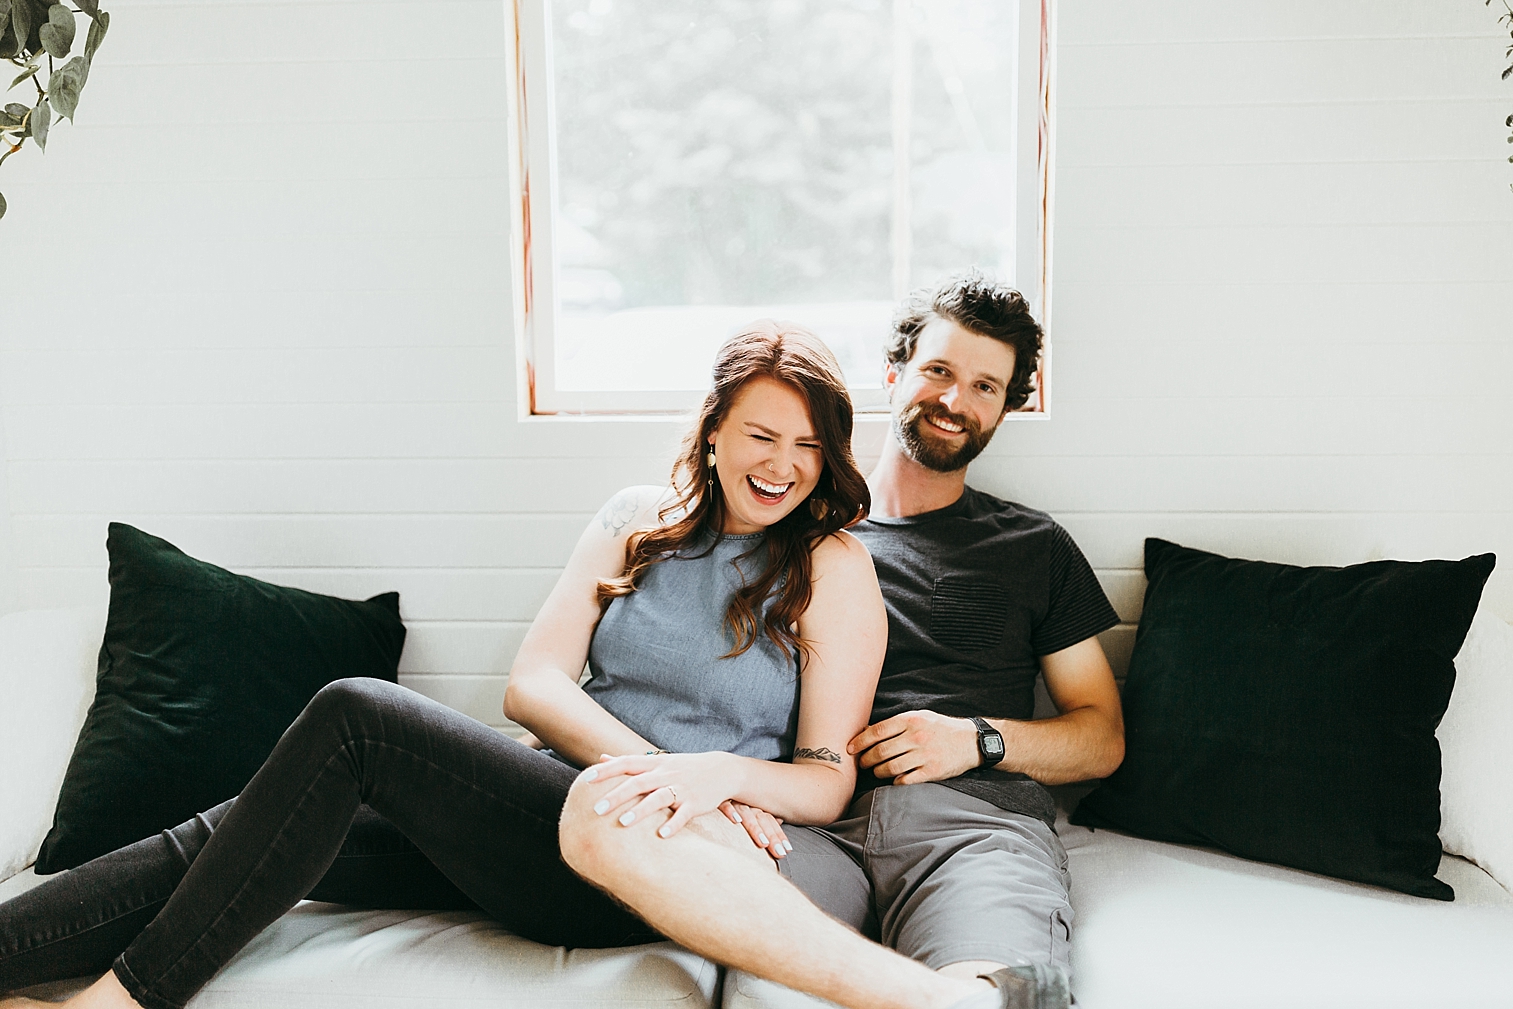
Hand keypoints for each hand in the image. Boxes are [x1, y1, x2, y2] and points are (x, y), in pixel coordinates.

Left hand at [579, 751, 738, 838]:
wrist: (723, 770)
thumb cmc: (684, 767)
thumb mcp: (658, 761)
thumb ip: (629, 762)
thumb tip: (601, 758)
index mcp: (654, 764)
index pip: (626, 763)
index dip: (606, 771)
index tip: (585, 780)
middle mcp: (666, 774)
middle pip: (638, 783)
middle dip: (617, 795)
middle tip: (596, 809)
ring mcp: (681, 788)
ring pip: (659, 797)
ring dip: (641, 810)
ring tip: (624, 822)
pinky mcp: (696, 802)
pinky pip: (683, 814)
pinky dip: (674, 824)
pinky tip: (662, 835)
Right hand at [720, 800, 790, 860]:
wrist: (706, 777)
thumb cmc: (724, 795)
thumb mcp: (744, 805)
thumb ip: (760, 814)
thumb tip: (779, 820)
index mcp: (753, 803)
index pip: (769, 819)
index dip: (779, 835)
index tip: (787, 851)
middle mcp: (745, 800)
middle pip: (761, 819)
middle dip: (772, 836)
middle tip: (780, 854)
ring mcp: (731, 797)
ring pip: (746, 813)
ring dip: (755, 828)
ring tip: (763, 843)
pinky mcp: (714, 796)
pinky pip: (723, 802)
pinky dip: (730, 810)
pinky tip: (736, 820)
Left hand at [847, 710, 981, 784]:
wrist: (970, 741)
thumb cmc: (940, 728)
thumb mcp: (919, 717)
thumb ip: (895, 724)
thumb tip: (867, 731)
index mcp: (911, 720)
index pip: (877, 731)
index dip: (860, 742)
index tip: (850, 749)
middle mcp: (916, 737)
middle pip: (881, 751)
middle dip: (866, 760)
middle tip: (862, 763)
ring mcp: (924, 755)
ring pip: (890, 767)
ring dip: (878, 772)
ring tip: (876, 771)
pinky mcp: (932, 772)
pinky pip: (905, 780)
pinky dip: (895, 781)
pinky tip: (893, 779)